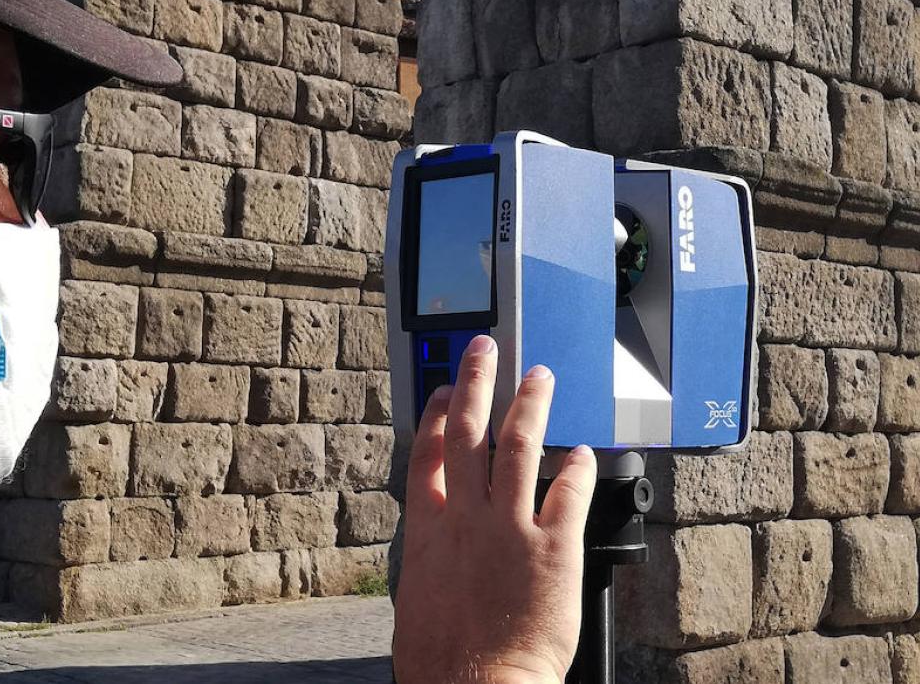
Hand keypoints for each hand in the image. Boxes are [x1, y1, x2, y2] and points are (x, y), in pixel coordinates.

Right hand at [392, 335, 596, 683]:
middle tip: (483, 350)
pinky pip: (569, 492)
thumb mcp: (418, 592)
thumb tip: (441, 539)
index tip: (441, 389)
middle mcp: (466, 518)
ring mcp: (510, 529)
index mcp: (429, 529)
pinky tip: (584, 451)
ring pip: (519, 447)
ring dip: (529, 406)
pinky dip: (577, 467)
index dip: (434, 413)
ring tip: (539, 378)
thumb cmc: (441, 655)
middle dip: (475, 384)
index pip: (428, 453)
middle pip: (467, 432)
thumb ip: (433, 553)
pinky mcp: (553, 549)